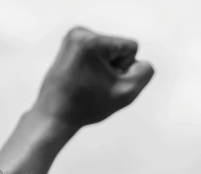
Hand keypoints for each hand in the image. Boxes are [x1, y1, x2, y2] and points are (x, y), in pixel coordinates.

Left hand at [31, 27, 154, 128]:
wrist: (55, 115)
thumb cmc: (88, 106)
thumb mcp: (127, 93)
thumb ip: (145, 73)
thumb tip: (140, 62)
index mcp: (92, 41)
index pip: (131, 47)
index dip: (125, 69)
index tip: (105, 83)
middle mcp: (80, 32)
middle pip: (119, 48)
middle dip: (114, 68)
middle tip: (95, 86)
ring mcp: (72, 37)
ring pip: (110, 52)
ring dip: (105, 70)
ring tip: (88, 83)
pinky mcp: (69, 44)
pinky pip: (98, 53)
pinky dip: (96, 68)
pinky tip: (83, 79)